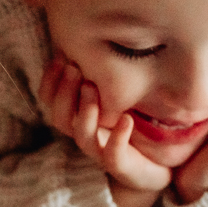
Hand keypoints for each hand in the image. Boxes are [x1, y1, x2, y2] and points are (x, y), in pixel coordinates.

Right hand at [39, 56, 170, 206]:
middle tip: (74, 68)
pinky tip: (126, 120)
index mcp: (78, 118)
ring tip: (91, 87)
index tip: (60, 57)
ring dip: (84, 111)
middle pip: (59, 119)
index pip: (50, 102)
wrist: (158, 165)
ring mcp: (101, 152)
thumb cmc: (134, 126)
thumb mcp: (117, 97)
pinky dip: (118, 138)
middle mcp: (85, 135)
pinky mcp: (121, 165)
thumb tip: (93, 41)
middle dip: (64, 92)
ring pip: (82, 136)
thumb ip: (102, 77)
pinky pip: (113, 156)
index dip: (49, 81)